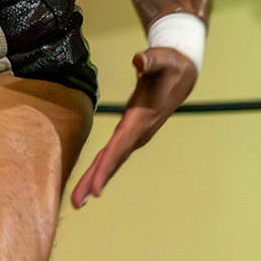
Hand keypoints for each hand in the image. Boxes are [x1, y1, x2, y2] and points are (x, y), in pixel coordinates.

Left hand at [70, 46, 196, 208]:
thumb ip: (151, 59)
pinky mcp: (130, 132)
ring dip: (95, 178)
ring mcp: (135, 134)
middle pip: (113, 160)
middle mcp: (138, 132)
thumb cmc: (170, 66)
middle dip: (95, 180)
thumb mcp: (163, 59)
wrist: (183, 75)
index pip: (120, 146)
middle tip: (77, 202)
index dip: (107, 166)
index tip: (96, 188)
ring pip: (112, 160)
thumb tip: (139, 60)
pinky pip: (113, 153)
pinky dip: (101, 167)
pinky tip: (90, 180)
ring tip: (77, 200)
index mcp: (141, 118)